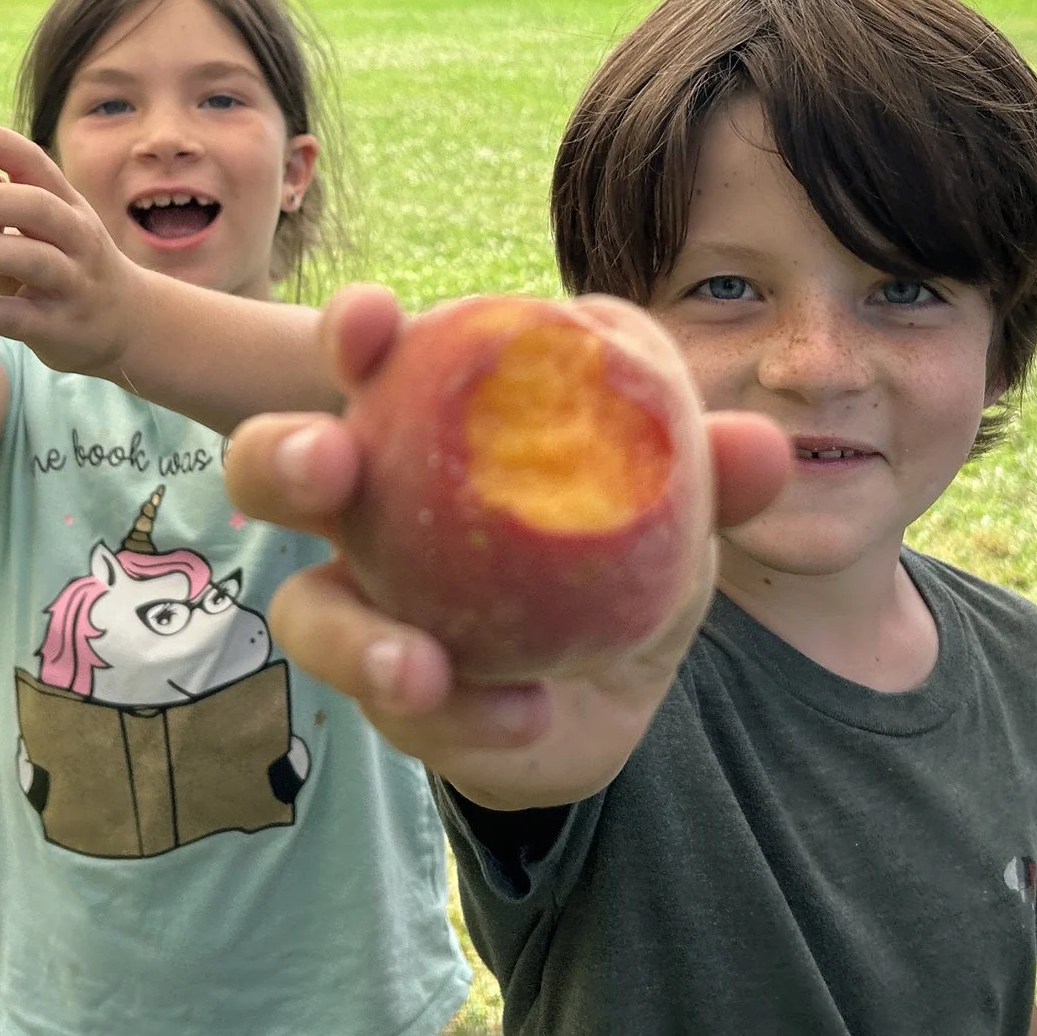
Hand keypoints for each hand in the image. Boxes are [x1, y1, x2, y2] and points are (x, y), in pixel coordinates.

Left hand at [0, 122, 147, 380]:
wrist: (128, 323)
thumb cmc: (70, 266)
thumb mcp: (53, 230)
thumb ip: (7, 211)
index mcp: (69, 206)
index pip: (36, 163)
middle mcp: (77, 238)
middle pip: (38, 207)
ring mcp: (72, 282)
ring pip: (32, 259)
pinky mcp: (57, 326)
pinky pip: (12, 316)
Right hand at [227, 286, 789, 810]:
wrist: (621, 676)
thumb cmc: (621, 539)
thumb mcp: (677, 495)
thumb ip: (714, 471)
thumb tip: (761, 448)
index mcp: (425, 421)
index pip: (368, 357)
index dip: (352, 331)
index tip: (369, 319)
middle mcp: (367, 510)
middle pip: (275, 466)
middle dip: (281, 456)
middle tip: (332, 464)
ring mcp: (365, 608)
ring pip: (311, 614)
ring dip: (358, 637)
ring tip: (418, 665)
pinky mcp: (395, 701)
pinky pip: (406, 714)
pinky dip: (465, 716)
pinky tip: (522, 715)